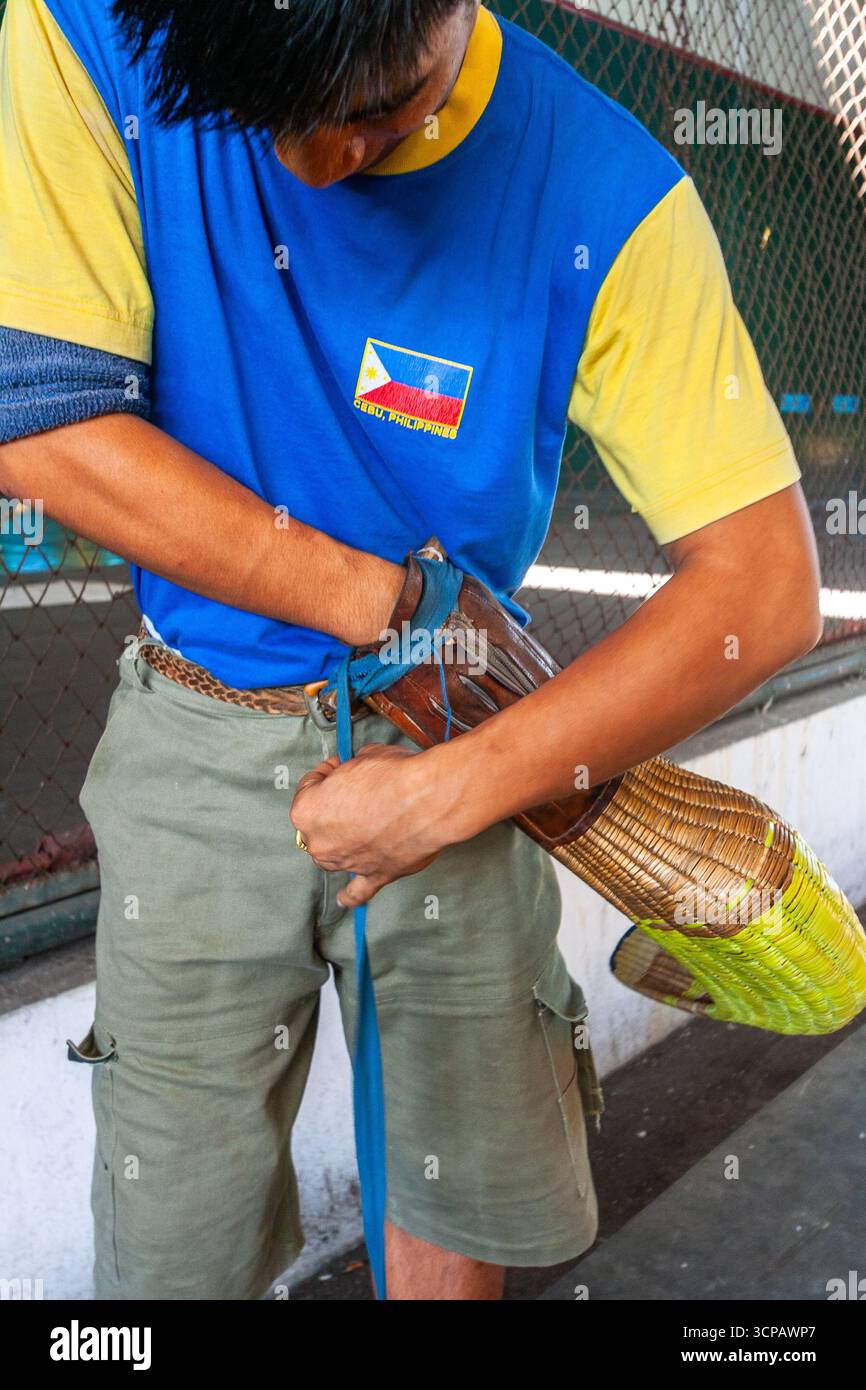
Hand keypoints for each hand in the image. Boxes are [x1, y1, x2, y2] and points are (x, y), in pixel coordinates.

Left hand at [289, 743, 447, 907]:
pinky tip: (344, 898)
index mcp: (308, 810)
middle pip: (319, 824)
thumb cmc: (395, 777)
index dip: (327, 773)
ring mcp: (346, 862)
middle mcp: (322, 842)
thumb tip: (359, 773)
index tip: (340, 768)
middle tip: (358, 791)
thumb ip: (352, 770)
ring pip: (334, 854)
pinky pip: (357, 891)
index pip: (309, 787)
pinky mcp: (375, 875)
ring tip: (364, 822)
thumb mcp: (364, 756)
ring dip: (343, 841)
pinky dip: (351, 895)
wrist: (429, 799)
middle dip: (335, 808)